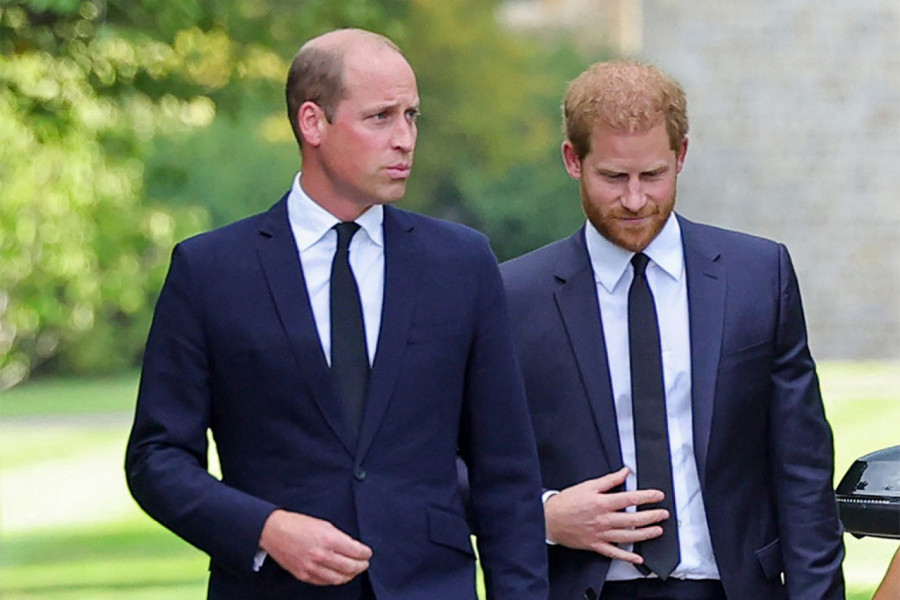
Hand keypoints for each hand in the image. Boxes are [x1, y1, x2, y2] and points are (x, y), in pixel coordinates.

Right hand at [259, 509, 372, 584]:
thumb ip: (339, 537)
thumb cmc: (297, 524)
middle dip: (361, 566)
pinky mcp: (304, 575)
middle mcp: (321, 555)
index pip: (355, 551)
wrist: (274, 531)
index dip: (365, 553)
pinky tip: (338, 575)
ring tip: (354, 571)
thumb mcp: (323, 524)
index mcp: (328, 539)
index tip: (367, 553)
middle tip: (365, 563)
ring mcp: (312, 568)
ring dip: (350, 575)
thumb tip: (352, 547)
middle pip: (350, 567)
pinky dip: (335, 579)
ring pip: (339, 578)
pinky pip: (325, 582)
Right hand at [544, 467, 668, 563]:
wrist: (550, 518)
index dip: (647, 497)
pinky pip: (614, 552)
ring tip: (657, 531)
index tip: (657, 495)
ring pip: (628, 536)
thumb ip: (609, 480)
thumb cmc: (567, 502)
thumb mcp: (588, 485)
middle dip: (651, 516)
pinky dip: (627, 557)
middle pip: (633, 519)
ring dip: (645, 534)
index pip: (630, 499)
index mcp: (602, 503)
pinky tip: (638, 558)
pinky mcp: (596, 545)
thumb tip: (624, 472)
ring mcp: (601, 534)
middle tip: (663, 514)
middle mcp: (604, 519)